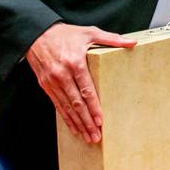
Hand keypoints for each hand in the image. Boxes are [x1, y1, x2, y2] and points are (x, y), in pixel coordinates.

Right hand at [25, 23, 136, 143]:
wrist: (36, 34)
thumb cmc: (65, 33)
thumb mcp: (89, 32)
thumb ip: (111, 39)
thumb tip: (132, 42)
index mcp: (75, 62)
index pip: (86, 89)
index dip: (93, 106)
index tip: (100, 120)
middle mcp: (62, 74)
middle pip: (76, 103)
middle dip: (87, 121)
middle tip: (95, 136)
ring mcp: (52, 82)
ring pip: (66, 107)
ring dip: (77, 124)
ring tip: (87, 136)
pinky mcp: (45, 86)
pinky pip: (57, 105)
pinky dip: (66, 118)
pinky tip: (73, 128)